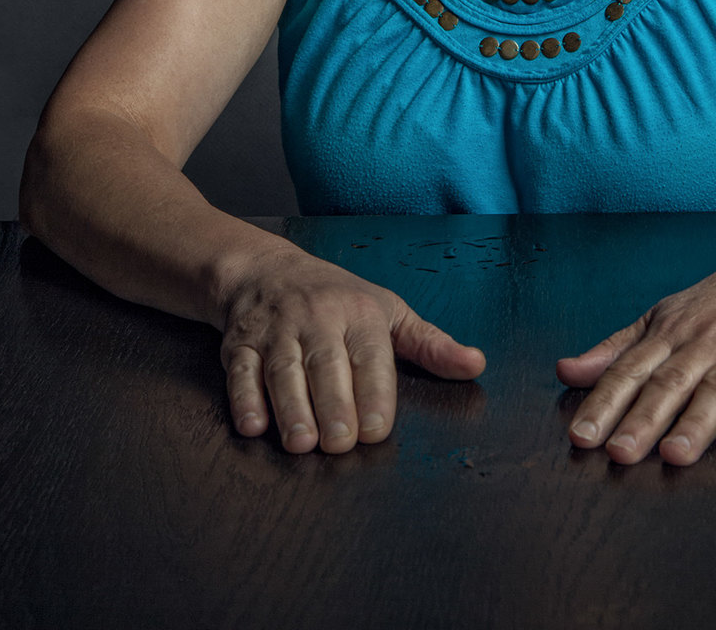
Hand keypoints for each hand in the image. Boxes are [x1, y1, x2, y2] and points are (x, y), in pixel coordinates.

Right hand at [218, 246, 485, 453]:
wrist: (267, 271)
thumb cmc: (339, 299)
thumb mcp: (389, 313)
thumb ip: (430, 345)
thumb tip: (476, 365)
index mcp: (360, 313)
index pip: (370, 354)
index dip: (373, 392)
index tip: (376, 429)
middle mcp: (318, 318)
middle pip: (325, 364)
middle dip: (332, 405)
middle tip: (339, 444)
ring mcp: (276, 330)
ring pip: (283, 369)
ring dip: (290, 407)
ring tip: (302, 444)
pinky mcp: (239, 343)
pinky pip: (240, 370)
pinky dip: (244, 398)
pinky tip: (253, 425)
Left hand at [555, 249, 715, 463]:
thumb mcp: (663, 317)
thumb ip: (616, 349)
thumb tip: (565, 371)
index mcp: (671, 334)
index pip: (630, 371)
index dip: (604, 403)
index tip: (580, 437)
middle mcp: (706, 343)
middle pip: (670, 383)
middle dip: (643, 418)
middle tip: (619, 455)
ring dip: (700, 422)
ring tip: (677, 455)